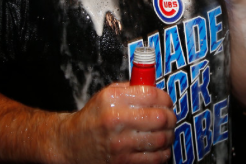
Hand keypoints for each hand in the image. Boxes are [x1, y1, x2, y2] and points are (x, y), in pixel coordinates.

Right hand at [56, 82, 175, 162]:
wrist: (74, 143)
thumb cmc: (93, 117)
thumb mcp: (106, 95)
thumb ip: (131, 88)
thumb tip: (156, 87)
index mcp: (112, 100)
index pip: (151, 95)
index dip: (165, 97)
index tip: (167, 100)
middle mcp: (116, 121)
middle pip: (160, 118)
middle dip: (171, 116)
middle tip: (170, 116)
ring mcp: (121, 144)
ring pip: (161, 139)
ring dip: (169, 134)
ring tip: (166, 131)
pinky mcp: (124, 162)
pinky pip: (155, 158)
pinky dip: (163, 152)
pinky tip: (160, 146)